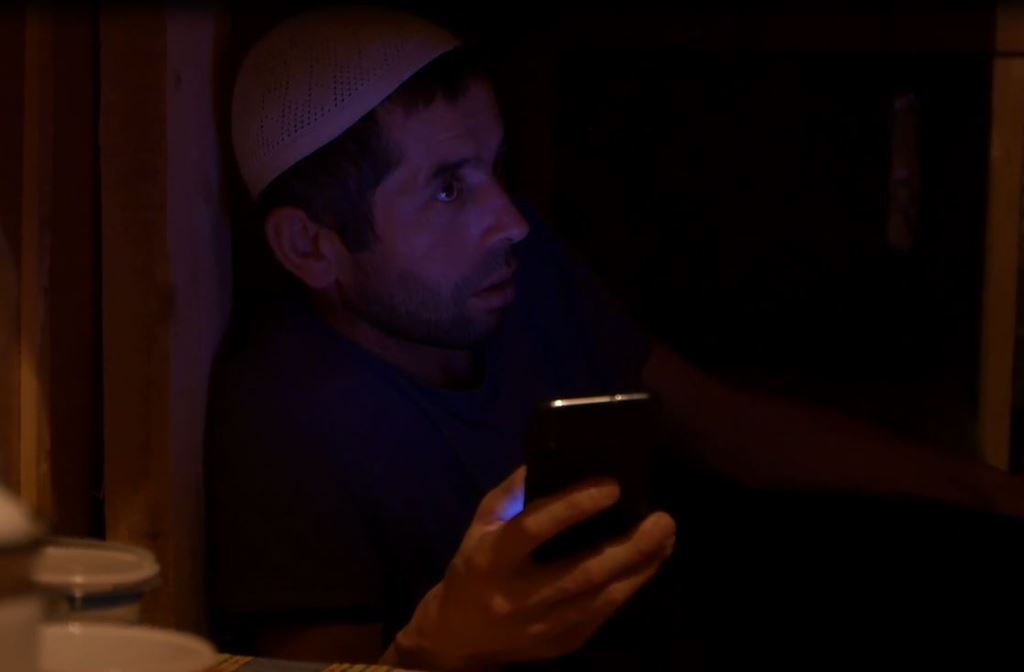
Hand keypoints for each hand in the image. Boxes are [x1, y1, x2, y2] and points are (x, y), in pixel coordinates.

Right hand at [389, 466, 676, 670]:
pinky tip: (648, 563)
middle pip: (582, 571)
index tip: (614, 485)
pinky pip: (604, 613)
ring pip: (602, 598)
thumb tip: (553, 457)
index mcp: (491, 557)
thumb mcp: (481, 524)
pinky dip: (631, 586)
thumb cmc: (475, 567)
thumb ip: (512, 493)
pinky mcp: (562, 643)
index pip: (534, 528)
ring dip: (641, 567)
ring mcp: (541, 626)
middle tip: (663, 518)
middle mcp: (516, 595)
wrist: (459, 637)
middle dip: (630, 545)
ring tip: (665, 539)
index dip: (574, 505)